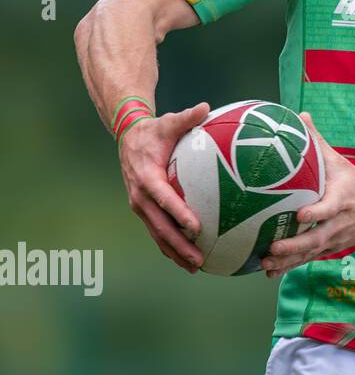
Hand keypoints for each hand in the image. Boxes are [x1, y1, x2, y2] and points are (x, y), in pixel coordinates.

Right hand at [118, 102, 208, 271]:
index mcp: (147, 176)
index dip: (178, 213)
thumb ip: (187, 117)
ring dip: (174, 252)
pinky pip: (157, 231)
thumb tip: (206, 107)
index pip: (163, 198)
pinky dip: (170, 247)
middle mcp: (140, 195)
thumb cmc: (155, 130)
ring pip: (157, 234)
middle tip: (198, 259)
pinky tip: (187, 259)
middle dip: (178, 244)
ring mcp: (140, 205)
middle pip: (159, 225)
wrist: (128, 137)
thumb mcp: (169, 121)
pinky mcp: (144, 210)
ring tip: (195, 267)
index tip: (195, 227)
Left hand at [262, 113, 354, 277]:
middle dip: (295, 246)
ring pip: (311, 253)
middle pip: (318, 238)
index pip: (330, 208)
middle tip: (273, 248)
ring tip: (266, 265)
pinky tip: (270, 272)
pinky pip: (309, 259)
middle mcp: (340, 223)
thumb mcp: (340, 161)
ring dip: (289, 261)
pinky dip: (290, 266)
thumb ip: (317, 141)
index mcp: (342, 199)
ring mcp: (336, 239)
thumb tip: (300, 115)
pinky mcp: (331, 248)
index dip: (317, 213)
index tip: (301, 215)